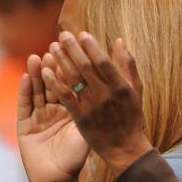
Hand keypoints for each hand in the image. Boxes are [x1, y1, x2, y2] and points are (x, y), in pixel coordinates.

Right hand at [18, 53, 87, 181]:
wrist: (59, 179)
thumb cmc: (77, 156)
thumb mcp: (89, 130)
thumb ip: (97, 110)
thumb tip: (112, 89)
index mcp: (72, 109)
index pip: (74, 83)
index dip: (75, 67)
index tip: (78, 51)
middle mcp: (55, 110)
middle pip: (55, 82)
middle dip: (56, 65)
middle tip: (57, 45)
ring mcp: (39, 116)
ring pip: (39, 90)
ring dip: (38, 73)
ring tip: (39, 56)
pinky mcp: (25, 125)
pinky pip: (25, 105)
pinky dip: (25, 91)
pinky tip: (26, 77)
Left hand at [43, 31, 151, 174]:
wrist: (124, 147)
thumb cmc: (131, 116)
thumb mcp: (136, 90)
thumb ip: (128, 65)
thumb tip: (119, 41)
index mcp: (121, 87)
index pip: (103, 61)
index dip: (91, 47)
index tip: (81, 34)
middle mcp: (105, 95)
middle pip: (85, 67)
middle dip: (72, 49)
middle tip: (63, 35)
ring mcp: (91, 106)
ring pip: (73, 79)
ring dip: (61, 61)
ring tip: (53, 47)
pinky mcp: (79, 117)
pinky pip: (64, 96)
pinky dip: (54, 83)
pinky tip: (45, 71)